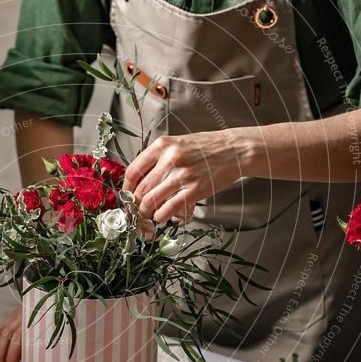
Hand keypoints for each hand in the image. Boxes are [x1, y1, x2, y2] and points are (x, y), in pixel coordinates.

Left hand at [123, 131, 242, 222]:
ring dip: (145, 212)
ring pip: (151, 200)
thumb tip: (139, 181)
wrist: (234, 150)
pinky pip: (169, 208)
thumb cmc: (206, 148)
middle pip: (141, 188)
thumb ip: (158, 159)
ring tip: (147, 215)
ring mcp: (182, 175)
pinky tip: (161, 217)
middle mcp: (170, 159)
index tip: (127, 196)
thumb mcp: (177, 144)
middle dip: (135, 204)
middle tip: (136, 210)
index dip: (126, 188)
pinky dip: (160, 216)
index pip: (133, 171)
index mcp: (162, 146)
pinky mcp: (194, 190)